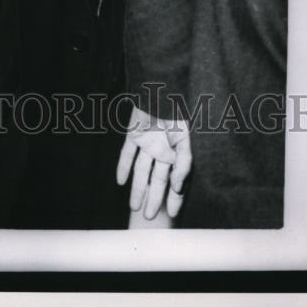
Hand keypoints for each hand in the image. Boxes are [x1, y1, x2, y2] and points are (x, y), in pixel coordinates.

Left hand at [116, 105, 191, 220]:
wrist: (162, 89)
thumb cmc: (178, 113)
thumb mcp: (186, 139)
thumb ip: (183, 163)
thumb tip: (177, 186)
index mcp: (176, 152)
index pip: (175, 180)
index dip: (174, 198)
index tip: (172, 214)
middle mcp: (161, 150)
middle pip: (156, 179)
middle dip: (153, 199)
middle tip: (147, 217)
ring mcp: (146, 142)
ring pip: (140, 170)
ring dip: (137, 188)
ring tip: (133, 207)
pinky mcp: (133, 133)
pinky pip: (126, 153)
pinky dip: (122, 166)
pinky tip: (120, 182)